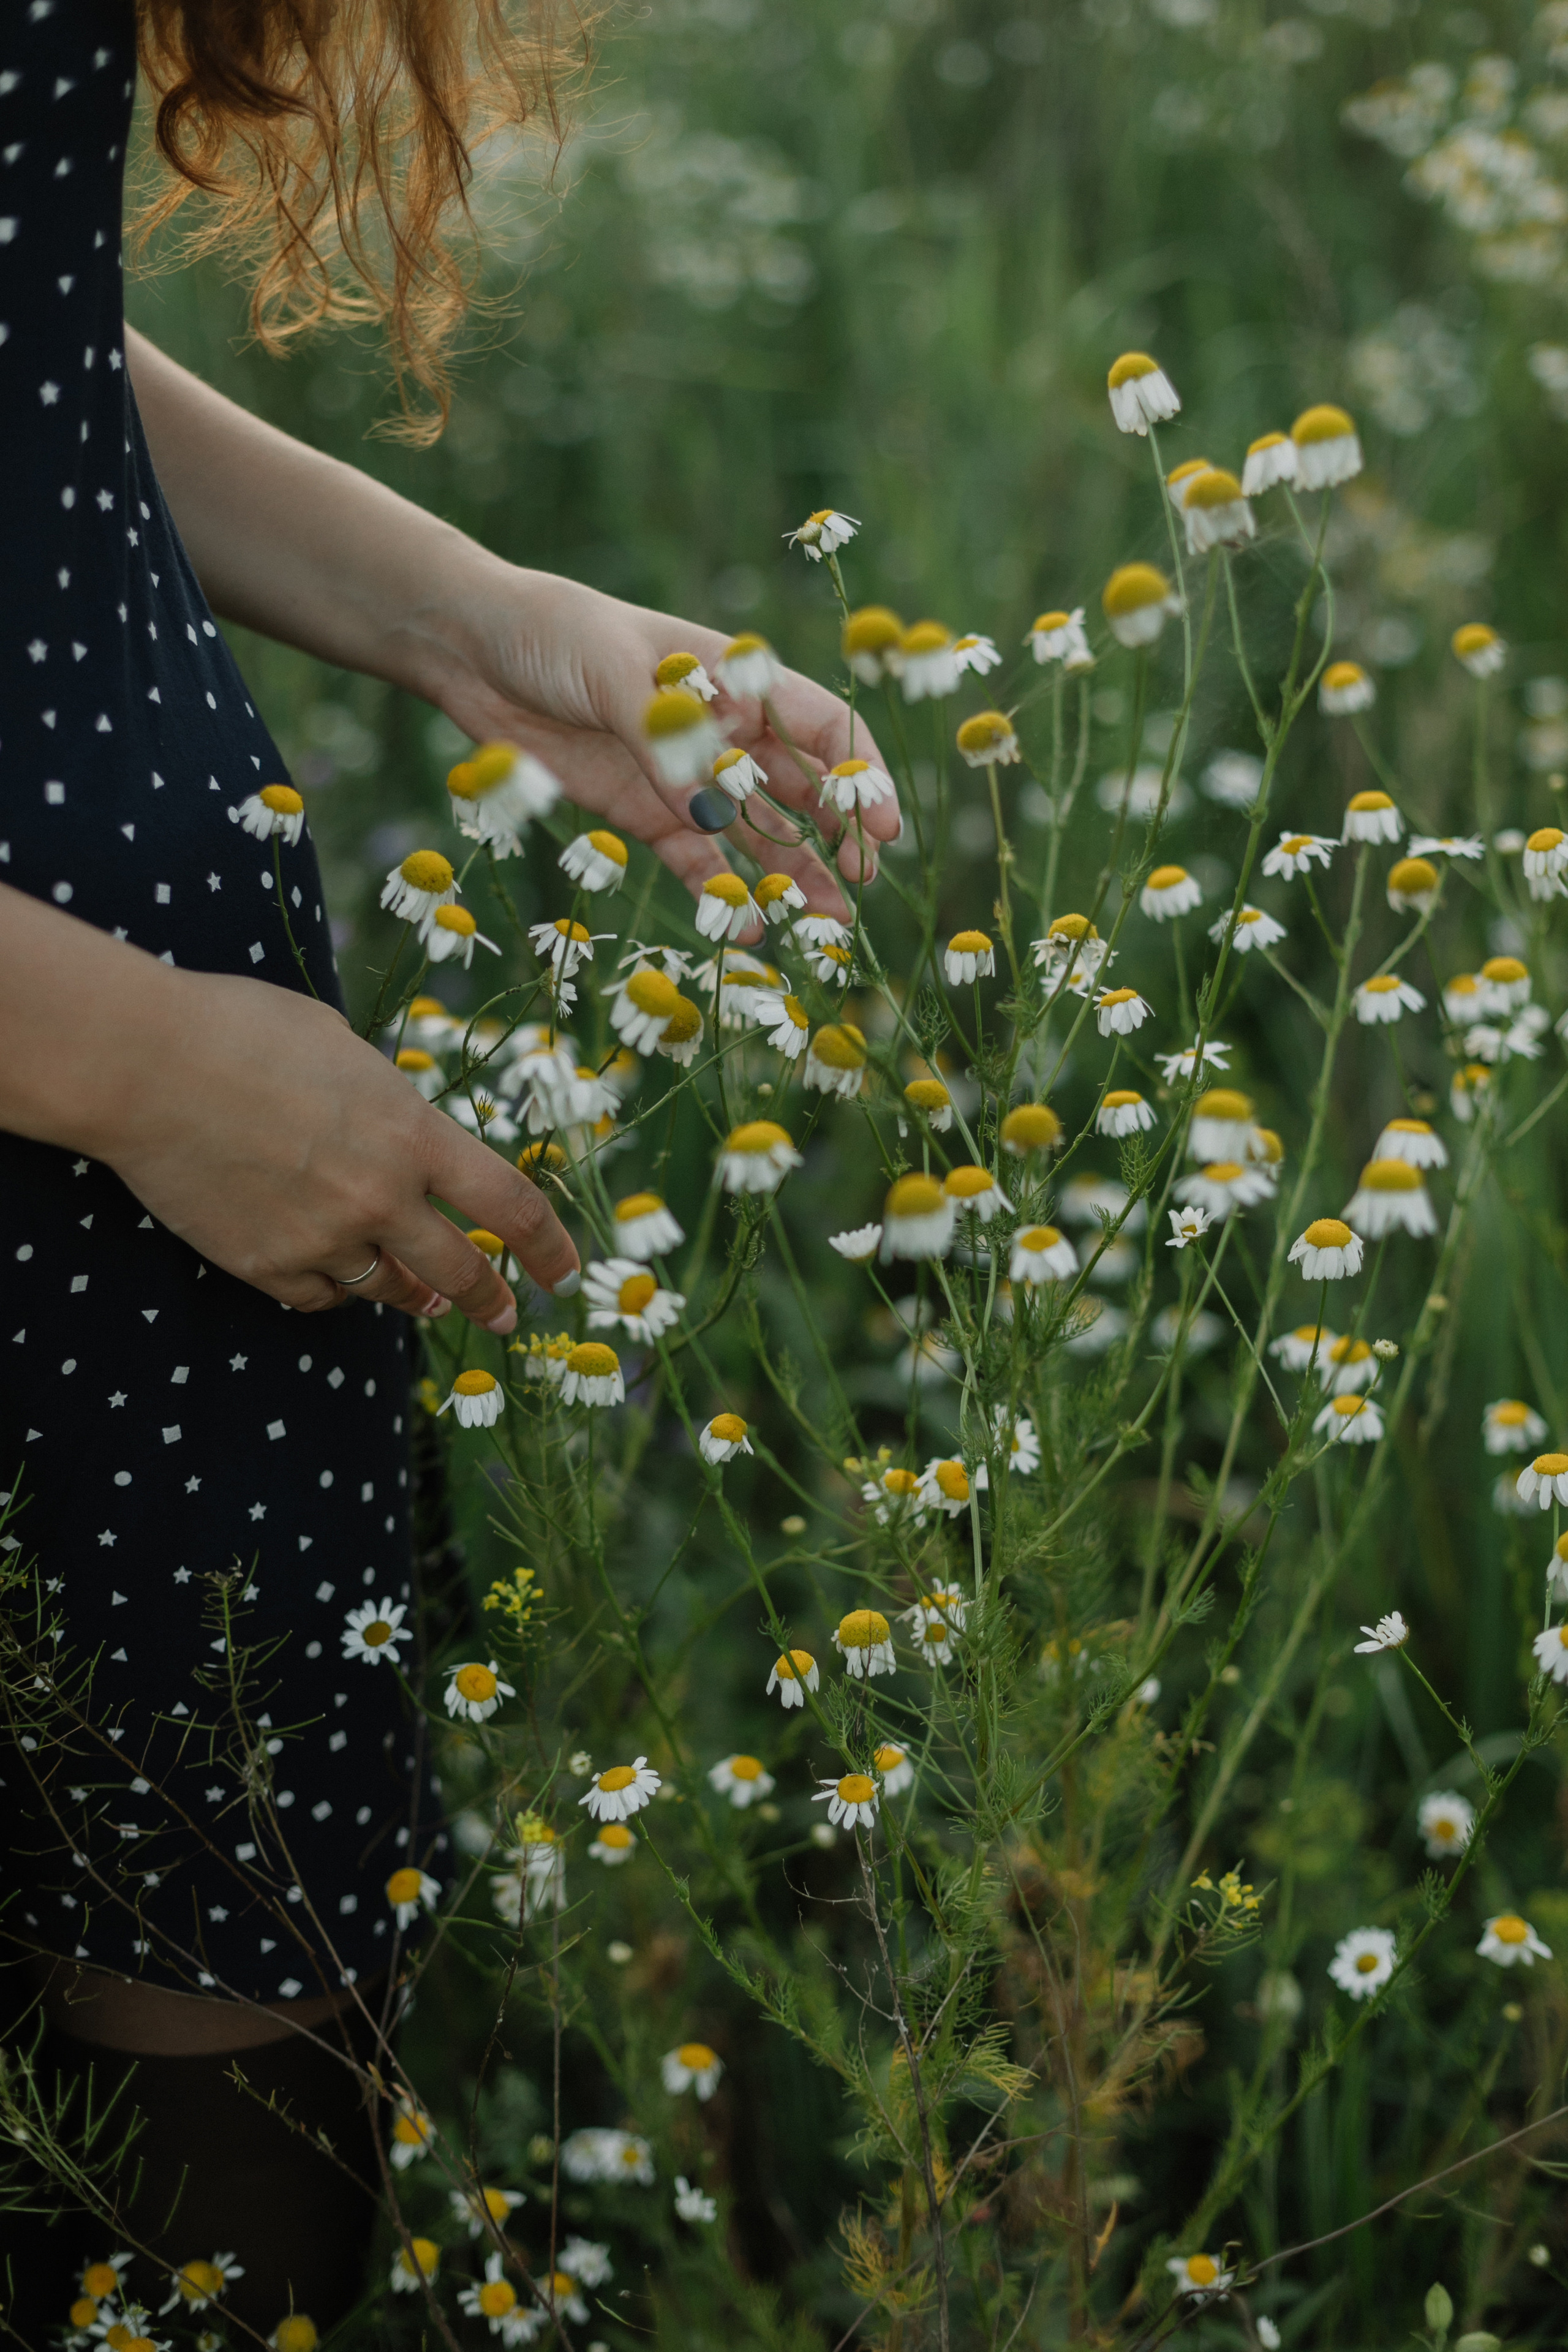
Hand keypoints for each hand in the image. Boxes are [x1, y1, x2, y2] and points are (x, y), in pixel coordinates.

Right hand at [101, 966, 578, 1328]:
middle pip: (460, 1269)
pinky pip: (320, 1297)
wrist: (145, 1064)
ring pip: (387, 1289)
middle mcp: (380, 1198)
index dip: (548, 1247)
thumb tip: (396, 1127)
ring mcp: (322, 1239)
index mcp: (412, 1135)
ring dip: (414, 1294)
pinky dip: (333, 1291)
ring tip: (425, 1298)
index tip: (564, 1273)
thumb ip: (383, 1100)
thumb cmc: (241, 1028)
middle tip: (505, 1316)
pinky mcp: (265, 1265)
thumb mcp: (340, 1046)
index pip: (510, 1205)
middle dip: (491, 1297)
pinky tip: (335, 1280)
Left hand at [436, 569, 900, 920]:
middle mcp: (724, 732)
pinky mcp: (644, 814)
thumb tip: (710, 812)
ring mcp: (686, 778)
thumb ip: (664, 740)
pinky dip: (720, 893)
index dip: (860, 776)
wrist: (473, 651)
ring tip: (823, 924)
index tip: (883, 826)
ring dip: (792, 876)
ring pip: (756, 835)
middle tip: (861, 885)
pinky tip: (746, 927)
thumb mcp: (613, 671)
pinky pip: (694, 862)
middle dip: (837, 837)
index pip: (822, 727)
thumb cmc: (555, 634)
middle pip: (801, 790)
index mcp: (736, 680)